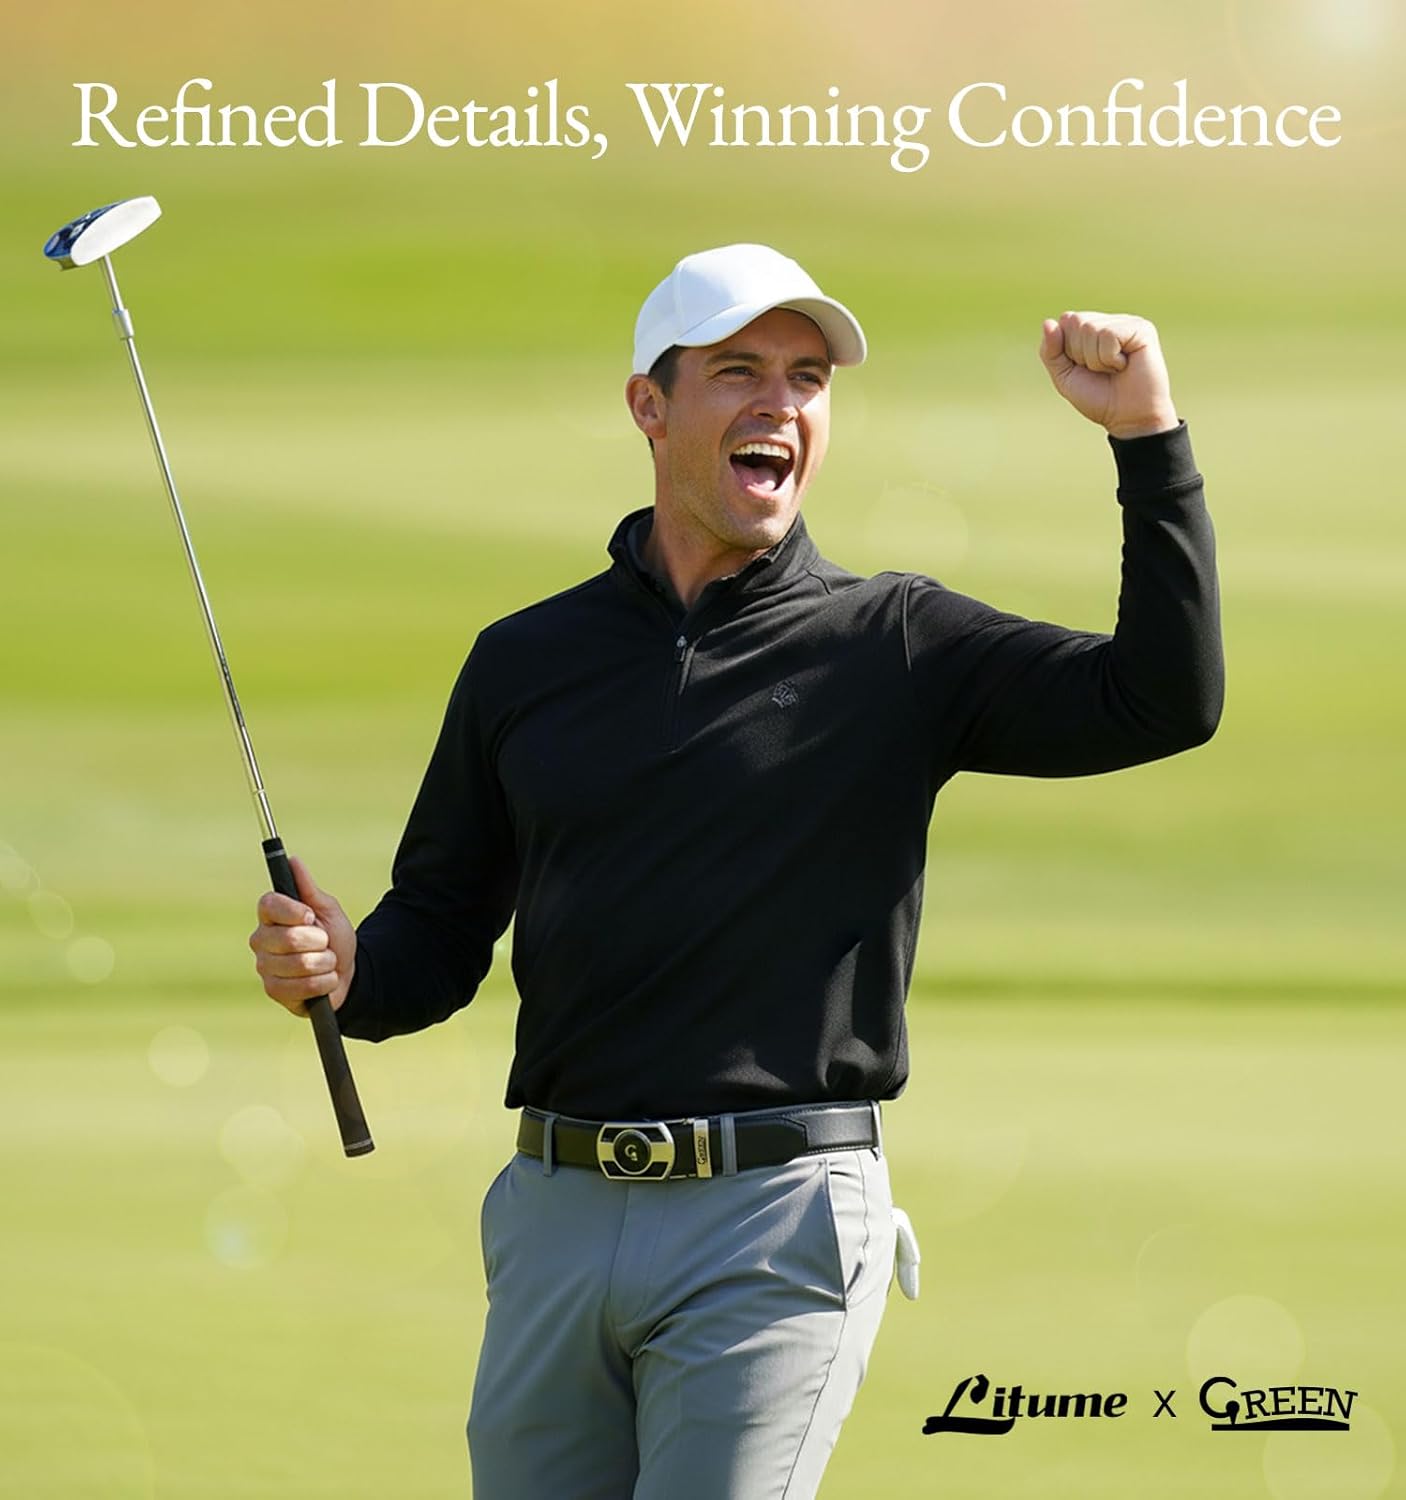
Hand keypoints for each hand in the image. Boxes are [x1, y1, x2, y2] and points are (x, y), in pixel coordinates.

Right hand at [248, 853, 355, 1016]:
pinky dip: (323, 982)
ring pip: (300, 964)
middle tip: (324, 943)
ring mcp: (265, 967)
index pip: (269, 905)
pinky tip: (323, 980)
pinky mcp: (273, 990)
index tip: (310, 915)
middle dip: (320, 942)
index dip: (292, 911)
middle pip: (288, 938)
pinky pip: (302, 986)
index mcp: (271, 915)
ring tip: (326, 962)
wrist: (346, 972)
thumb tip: (293, 860)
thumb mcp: (327, 909)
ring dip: (325, 963)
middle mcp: (261, 939)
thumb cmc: (334, 937)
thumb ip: (308, 888)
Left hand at [1039, 311, 1178, 438]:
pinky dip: (1110, 358)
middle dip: (1080, 354)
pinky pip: (1108, 334)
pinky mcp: (1142, 329)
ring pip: (1091, 328)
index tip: (1085, 368)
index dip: (1068, 351)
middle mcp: (1110, 321)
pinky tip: (1124, 365)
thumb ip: (1050, 351)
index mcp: (1092, 328)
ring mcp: (1127, 323)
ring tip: (1113, 370)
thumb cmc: (1099, 398)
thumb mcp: (1064, 377)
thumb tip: (1048, 322)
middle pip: (1076, 321)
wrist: (1128, 419)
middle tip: (1101, 370)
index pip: (1065, 321)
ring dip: (1096, 359)